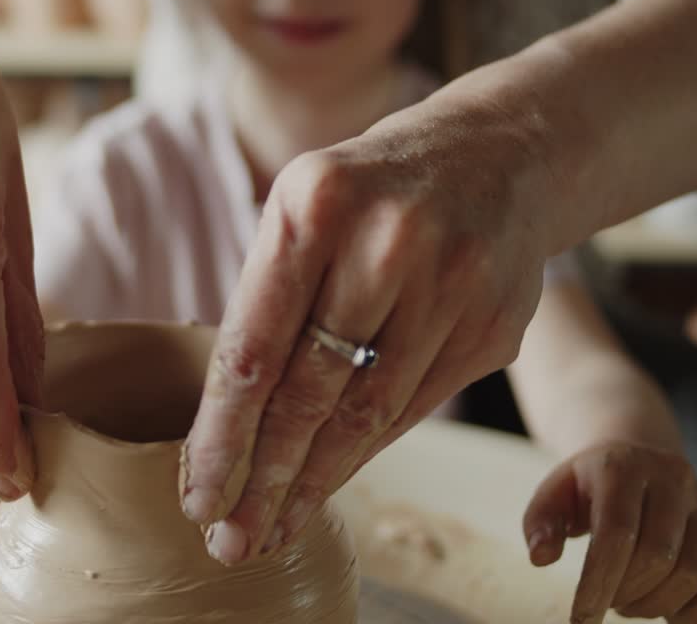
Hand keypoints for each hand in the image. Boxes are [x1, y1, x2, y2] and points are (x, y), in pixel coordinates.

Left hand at [180, 93, 555, 562]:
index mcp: (316, 204)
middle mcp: (386, 242)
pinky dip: (367, 452)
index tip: (197, 494)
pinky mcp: (493, 325)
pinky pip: (415, 408)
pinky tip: (331, 484)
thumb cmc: (372, 195)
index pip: (253, 346)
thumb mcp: (305, 210)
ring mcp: (450, 285)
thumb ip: (269, 300)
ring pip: (367, 413)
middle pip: (309, 391)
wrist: (499, 158)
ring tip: (273, 529)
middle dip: (264, 478)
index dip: (221, 434)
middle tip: (230, 539)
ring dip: (314, 483)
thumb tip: (230, 428)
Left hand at [524, 443, 696, 623]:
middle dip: (626, 594)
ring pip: (696, 572)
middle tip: (607, 602)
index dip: (599, 582)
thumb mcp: (553, 493)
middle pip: (659, 555)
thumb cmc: (586, 486)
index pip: (616, 533)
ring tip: (630, 604)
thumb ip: (540, 522)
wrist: (634, 455)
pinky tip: (672, 614)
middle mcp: (673, 479)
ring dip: (657, 606)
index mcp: (623, 466)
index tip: (581, 618)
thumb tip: (541, 558)